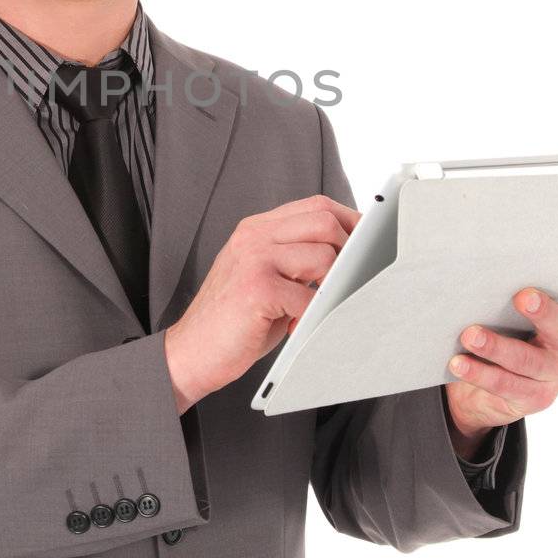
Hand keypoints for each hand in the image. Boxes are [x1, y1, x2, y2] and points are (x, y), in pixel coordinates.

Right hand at [165, 194, 360, 412]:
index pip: (315, 206)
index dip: (348, 221)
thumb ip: (295, 258)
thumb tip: (347, 257)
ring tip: (318, 307)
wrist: (190, 352)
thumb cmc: (233, 321)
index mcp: (256, 229)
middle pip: (324, 221)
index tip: (367, 242)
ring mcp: (254, 259)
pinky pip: (309, 298)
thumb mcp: (264, 277)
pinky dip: (311, 318)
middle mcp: (253, 236)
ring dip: (332, 286)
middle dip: (349, 249)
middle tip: (348, 279)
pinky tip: (296, 327)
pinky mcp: (256, 288)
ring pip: (323, 256)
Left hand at [444, 287, 557, 447]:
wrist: (494, 385)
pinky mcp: (535, 400)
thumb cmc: (508, 336)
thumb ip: (512, 304)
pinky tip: (459, 365)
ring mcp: (554, 380)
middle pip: (556, 334)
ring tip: (468, 337)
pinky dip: (480, 374)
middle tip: (516, 301)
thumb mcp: (516, 319)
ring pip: (525, 361)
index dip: (549, 305)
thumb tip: (487, 281)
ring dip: (494, 348)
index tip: (525, 293)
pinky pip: (505, 386)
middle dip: (536, 317)